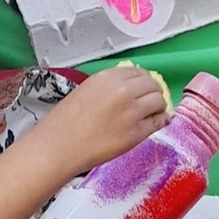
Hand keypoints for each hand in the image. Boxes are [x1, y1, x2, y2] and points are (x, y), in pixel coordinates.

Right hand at [44, 65, 168, 175]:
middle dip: (154, 91)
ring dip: (159, 105)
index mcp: (106, 78)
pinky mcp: (136, 133)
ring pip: (158, 101)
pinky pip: (157, 122)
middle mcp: (122, 91)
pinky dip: (159, 121)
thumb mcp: (85, 91)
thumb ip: (108, 87)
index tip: (144, 86)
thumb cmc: (64, 123)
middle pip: (152, 84)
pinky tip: (156, 122)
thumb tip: (128, 88)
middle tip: (152, 100)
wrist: (59, 147)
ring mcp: (131, 112)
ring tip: (154, 112)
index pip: (138, 72)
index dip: (144, 80)